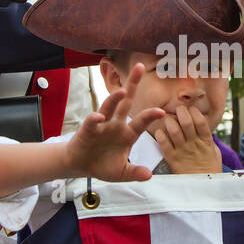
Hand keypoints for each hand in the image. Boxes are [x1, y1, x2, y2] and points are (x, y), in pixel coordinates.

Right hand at [66, 62, 165, 181]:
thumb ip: (135, 173)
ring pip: (109, 107)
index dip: (151, 116)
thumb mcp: (122, 173)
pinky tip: (99, 117)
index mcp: (128, 133)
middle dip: (132, 85)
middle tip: (139, 67)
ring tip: (121, 91)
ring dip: (114, 99)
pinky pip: (92, 122)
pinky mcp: (88, 130)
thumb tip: (149, 175)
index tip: (162, 110)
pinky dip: (94, 119)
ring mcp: (102, 125)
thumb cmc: (103, 165)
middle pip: (126, 101)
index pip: (142, 121)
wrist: (81, 165)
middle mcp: (116, 124)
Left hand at [151, 105, 221, 173]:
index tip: (190, 111)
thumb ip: (207, 139)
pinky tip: (161, 133)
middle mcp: (194, 144)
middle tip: (178, 112)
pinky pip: (163, 142)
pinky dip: (160, 134)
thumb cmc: (210, 169)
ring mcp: (182, 151)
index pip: (200, 120)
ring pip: (173, 129)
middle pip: (185, 121)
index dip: (193, 111)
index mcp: (206, 141)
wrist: (203, 189)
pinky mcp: (172, 159)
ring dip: (169, 121)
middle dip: (180, 112)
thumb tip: (202, 126)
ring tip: (169, 121)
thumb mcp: (214, 152)